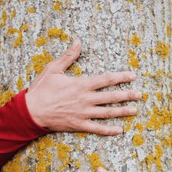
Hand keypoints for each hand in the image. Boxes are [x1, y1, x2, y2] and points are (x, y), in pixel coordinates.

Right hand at [26, 39, 140, 134]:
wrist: (31, 111)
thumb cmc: (41, 90)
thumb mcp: (53, 69)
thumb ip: (68, 56)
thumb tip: (78, 41)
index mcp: (81, 84)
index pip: (106, 79)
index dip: (121, 77)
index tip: (132, 76)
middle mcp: (85, 99)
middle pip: (111, 96)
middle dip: (127, 94)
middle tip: (139, 94)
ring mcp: (83, 113)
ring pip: (107, 113)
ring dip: (122, 111)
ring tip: (134, 110)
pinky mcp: (79, 125)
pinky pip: (97, 129)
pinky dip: (109, 130)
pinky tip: (119, 130)